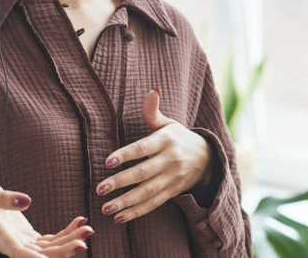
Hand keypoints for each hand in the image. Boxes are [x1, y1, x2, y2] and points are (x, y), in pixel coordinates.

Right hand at [0, 180, 93, 256]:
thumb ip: (5, 199)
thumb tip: (27, 201)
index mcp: (1, 238)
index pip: (21, 254)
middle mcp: (13, 246)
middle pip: (41, 255)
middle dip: (64, 250)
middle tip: (84, 242)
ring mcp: (23, 243)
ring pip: (50, 248)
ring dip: (70, 241)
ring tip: (89, 229)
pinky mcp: (30, 238)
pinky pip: (51, 239)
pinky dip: (67, 232)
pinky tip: (81, 221)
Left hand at [95, 87, 214, 223]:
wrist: (207, 158)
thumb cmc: (178, 137)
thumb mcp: (168, 123)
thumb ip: (153, 111)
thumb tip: (152, 89)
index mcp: (166, 140)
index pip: (143, 148)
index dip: (125, 155)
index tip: (107, 161)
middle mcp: (170, 160)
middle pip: (143, 173)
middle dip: (121, 182)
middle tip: (100, 188)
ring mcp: (172, 178)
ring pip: (147, 192)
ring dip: (126, 202)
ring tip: (106, 208)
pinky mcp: (172, 192)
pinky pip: (153, 204)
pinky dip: (137, 212)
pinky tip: (120, 218)